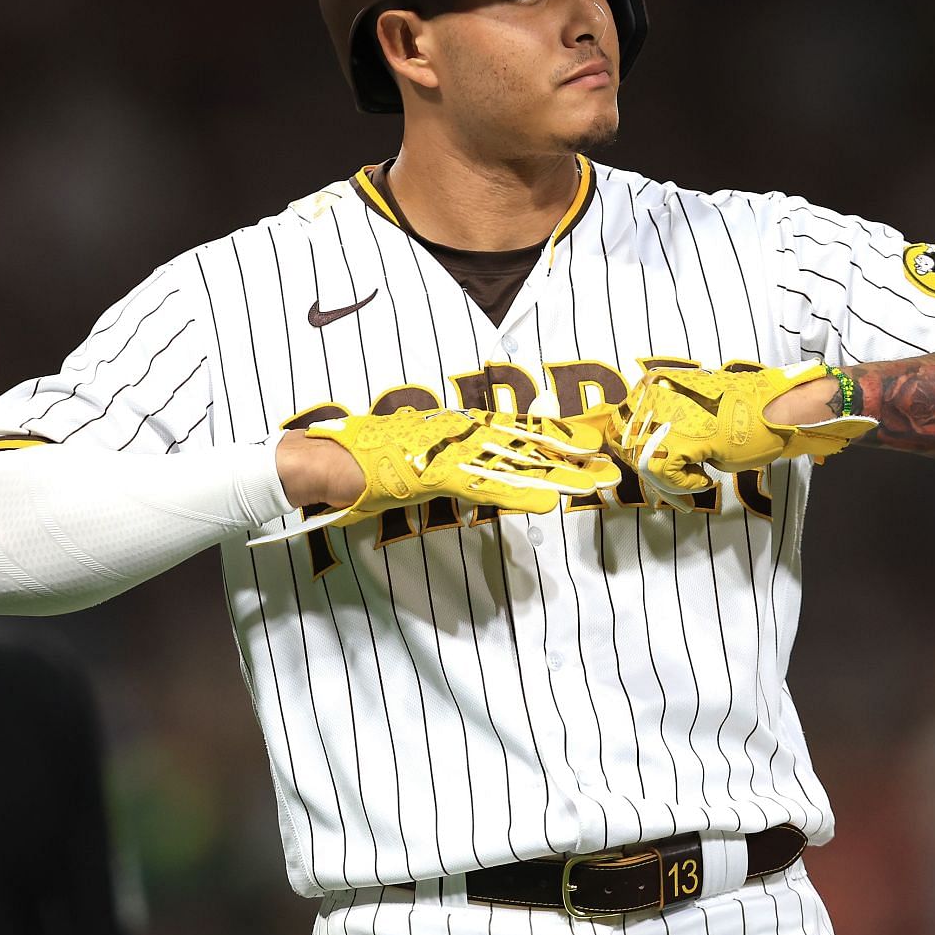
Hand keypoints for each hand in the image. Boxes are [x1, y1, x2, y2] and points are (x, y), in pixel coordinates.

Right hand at [255, 408, 619, 544]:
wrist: (324, 462)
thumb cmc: (360, 465)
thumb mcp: (411, 466)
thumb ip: (440, 468)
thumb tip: (462, 477)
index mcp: (453, 429)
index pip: (513, 431)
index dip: (553, 436)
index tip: (589, 442)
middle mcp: (457, 433)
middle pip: (524, 443)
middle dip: (569, 454)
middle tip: (611, 463)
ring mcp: (447, 451)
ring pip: (514, 462)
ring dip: (556, 475)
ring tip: (596, 484)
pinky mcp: (434, 471)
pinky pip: (483, 486)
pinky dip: (514, 494)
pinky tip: (546, 505)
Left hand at [593, 362, 877, 508]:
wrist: (781, 408)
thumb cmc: (745, 410)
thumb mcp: (696, 409)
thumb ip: (668, 423)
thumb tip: (644, 449)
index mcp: (656, 383)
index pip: (619, 423)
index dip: (626, 451)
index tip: (644, 471)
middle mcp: (655, 395)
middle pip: (626, 445)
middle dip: (646, 472)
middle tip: (675, 490)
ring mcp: (667, 415)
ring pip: (642, 461)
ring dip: (666, 482)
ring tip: (694, 484)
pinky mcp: (684, 438)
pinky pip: (664, 474)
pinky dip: (683, 485)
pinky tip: (705, 479)